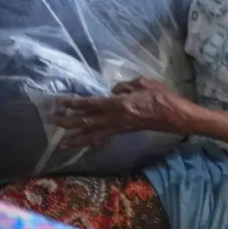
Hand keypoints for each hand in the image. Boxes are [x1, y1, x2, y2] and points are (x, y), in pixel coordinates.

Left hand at [55, 78, 194, 148]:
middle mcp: (114, 118)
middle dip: (69, 121)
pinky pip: (105, 137)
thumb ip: (126, 85)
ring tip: (63, 143)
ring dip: (77, 138)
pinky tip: (86, 145)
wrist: (174, 115)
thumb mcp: (144, 82)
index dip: (74, 103)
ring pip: (93, 134)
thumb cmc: (161, 97)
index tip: (61, 102)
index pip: (90, 104)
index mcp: (118, 104)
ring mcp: (118, 127)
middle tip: (54, 120)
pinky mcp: (124, 131)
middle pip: (86, 121)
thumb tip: (113, 91)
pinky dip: (94, 141)